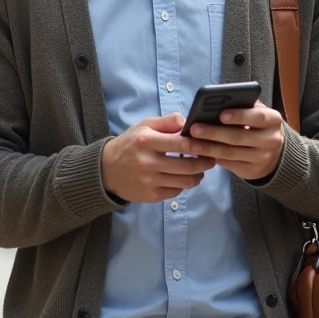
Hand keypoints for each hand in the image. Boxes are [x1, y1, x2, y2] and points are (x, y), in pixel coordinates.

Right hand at [101, 113, 215, 203]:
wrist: (107, 170)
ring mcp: (149, 181)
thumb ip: (167, 122)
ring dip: (198, 176)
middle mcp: (148, 162)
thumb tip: (189, 123)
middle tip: (211, 159)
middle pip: (188, 166)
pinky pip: (176, 191)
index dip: (200, 145)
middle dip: (205, 162)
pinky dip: (184, 185)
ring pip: (185, 181)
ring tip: (201, 170)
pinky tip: (184, 178)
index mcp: (147, 141)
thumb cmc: (130, 144)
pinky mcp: (150, 195)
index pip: (182, 143)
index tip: (209, 144)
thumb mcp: (144, 126)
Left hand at [186, 101, 284, 181]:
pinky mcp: (253, 171)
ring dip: (209, 148)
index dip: (239, 116)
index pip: (258, 116)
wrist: (274, 153)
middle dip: (214, 132)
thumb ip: (243, 105)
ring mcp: (263, 158)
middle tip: (195, 128)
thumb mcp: (256, 112)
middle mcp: (272, 140)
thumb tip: (217, 102)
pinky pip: (229, 165)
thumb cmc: (258, 125)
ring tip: (192, 142)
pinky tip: (200, 153)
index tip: (221, 114)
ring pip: (231, 153)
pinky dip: (213, 158)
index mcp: (273, 120)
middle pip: (239, 137)